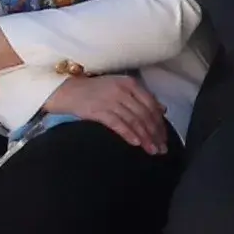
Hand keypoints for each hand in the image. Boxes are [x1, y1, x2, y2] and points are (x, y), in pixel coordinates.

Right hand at [45, 72, 169, 152]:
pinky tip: (136, 143)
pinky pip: (117, 124)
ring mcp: (110, 100)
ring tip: (152, 150)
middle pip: (144, 115)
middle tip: (162, 148)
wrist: (68, 90)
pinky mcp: (98, 110)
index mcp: (130, 83)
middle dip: (155, 133)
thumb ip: (141, 97)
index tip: (164, 137)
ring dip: (145, 138)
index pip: (151, 104)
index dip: (160, 123)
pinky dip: (128, 134)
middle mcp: (122, 91)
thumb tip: (162, 109)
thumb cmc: (96, 91)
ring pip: (134, 121)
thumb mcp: (121, 88)